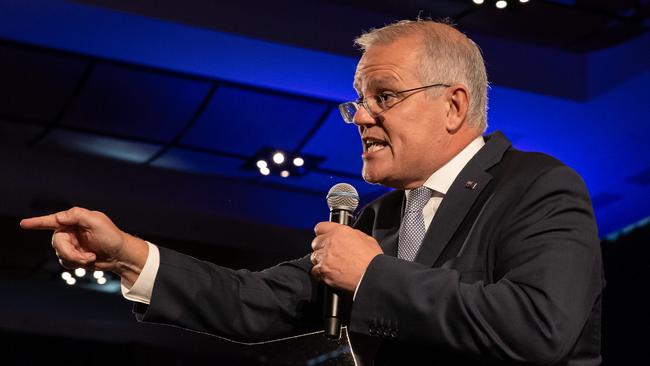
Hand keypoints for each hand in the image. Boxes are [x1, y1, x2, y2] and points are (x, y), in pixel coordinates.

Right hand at [20, 207, 147, 285]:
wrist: (120, 255)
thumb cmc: (112, 237)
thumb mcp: (98, 222)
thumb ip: (78, 216)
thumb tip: (59, 217)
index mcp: (75, 219)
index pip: (53, 220)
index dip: (37, 222)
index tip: (24, 224)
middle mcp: (70, 231)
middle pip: (56, 242)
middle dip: (70, 252)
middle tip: (86, 256)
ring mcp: (71, 244)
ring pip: (60, 254)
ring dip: (76, 259)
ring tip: (91, 257)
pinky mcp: (73, 255)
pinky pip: (65, 261)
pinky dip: (76, 263)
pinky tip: (89, 260)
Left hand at [310, 222, 382, 291]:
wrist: (372, 276)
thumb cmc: (372, 259)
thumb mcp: (366, 239)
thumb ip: (352, 234)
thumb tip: (347, 236)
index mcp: (340, 232)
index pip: (320, 227)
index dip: (322, 233)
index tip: (323, 237)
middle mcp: (330, 242)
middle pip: (315, 242)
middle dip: (321, 247)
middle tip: (330, 254)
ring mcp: (325, 257)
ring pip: (314, 257)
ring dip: (320, 261)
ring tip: (332, 265)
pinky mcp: (323, 271)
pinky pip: (314, 271)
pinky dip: (320, 273)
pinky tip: (330, 274)